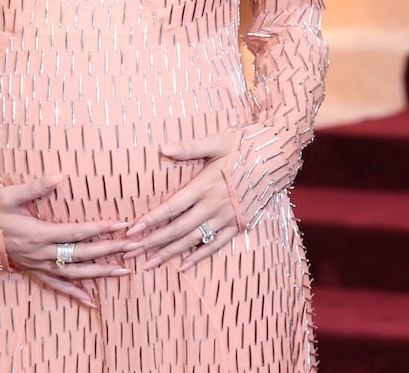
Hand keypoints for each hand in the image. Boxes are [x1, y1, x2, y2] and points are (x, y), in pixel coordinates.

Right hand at [0, 175, 136, 306]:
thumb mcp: (8, 194)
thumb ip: (35, 187)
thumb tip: (60, 175)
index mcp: (37, 234)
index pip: (76, 232)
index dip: (100, 228)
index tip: (122, 224)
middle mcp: (40, 254)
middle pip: (82, 254)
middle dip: (110, 251)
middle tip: (135, 247)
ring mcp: (37, 265)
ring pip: (74, 274)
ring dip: (100, 273)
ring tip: (125, 271)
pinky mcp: (32, 271)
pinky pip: (57, 286)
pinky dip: (75, 294)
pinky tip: (93, 301)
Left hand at [124, 132, 239, 271]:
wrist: (277, 157)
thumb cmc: (245, 145)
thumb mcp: (217, 142)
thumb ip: (190, 148)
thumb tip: (163, 149)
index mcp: (204, 185)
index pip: (171, 207)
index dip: (150, 220)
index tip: (132, 231)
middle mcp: (213, 205)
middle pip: (177, 229)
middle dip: (152, 242)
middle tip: (131, 252)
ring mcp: (227, 217)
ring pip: (194, 240)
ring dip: (170, 253)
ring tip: (150, 264)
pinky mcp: (239, 224)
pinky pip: (217, 244)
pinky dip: (200, 256)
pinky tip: (184, 265)